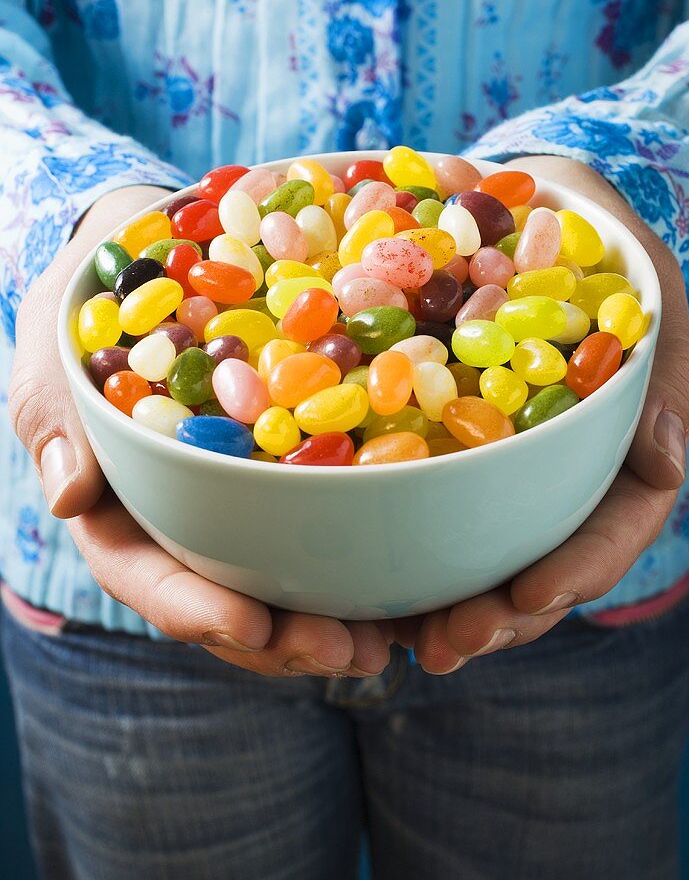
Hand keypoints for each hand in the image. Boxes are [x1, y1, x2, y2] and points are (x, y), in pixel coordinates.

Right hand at [9, 185, 391, 677]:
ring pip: (279, 578)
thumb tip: (68, 498)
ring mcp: (236, 499)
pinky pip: (323, 520)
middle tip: (351, 651)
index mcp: (119, 505)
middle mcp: (181, 517)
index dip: (196, 609)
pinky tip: (414, 574)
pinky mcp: (287, 469)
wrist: (153, 255)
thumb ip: (57, 415)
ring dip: (333, 618)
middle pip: (224, 598)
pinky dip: (364, 555)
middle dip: (283, 638)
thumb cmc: (92, 305)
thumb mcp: (58, 345)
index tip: (252, 626)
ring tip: (393, 638)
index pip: (146, 574)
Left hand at [400, 156, 688, 673]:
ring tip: (377, 635)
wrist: (516, 197)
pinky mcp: (419, 434)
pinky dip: (370, 530)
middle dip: (490, 614)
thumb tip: (665, 461)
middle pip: (530, 562)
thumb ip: (660, 369)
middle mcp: (546, 471)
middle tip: (439, 644)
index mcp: (609, 451)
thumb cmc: (596, 243)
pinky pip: (395, 489)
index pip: (608, 530)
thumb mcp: (646, 288)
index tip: (529, 594)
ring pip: (463, 547)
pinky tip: (327, 561)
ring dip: (424, 600)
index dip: (574, 572)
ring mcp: (483, 460)